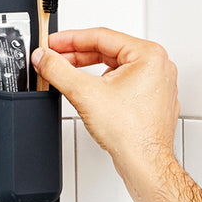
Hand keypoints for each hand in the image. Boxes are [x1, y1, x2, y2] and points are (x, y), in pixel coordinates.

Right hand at [32, 28, 180, 188]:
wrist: (145, 164)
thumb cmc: (131, 133)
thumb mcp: (84, 93)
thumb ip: (58, 70)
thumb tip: (44, 57)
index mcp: (148, 55)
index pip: (101, 37)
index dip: (70, 39)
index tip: (52, 43)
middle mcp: (157, 66)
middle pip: (107, 50)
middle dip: (76, 54)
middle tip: (54, 56)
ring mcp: (156, 84)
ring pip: (114, 66)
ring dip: (87, 68)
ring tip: (66, 71)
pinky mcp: (151, 99)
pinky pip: (122, 81)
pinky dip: (101, 82)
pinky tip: (86, 89)